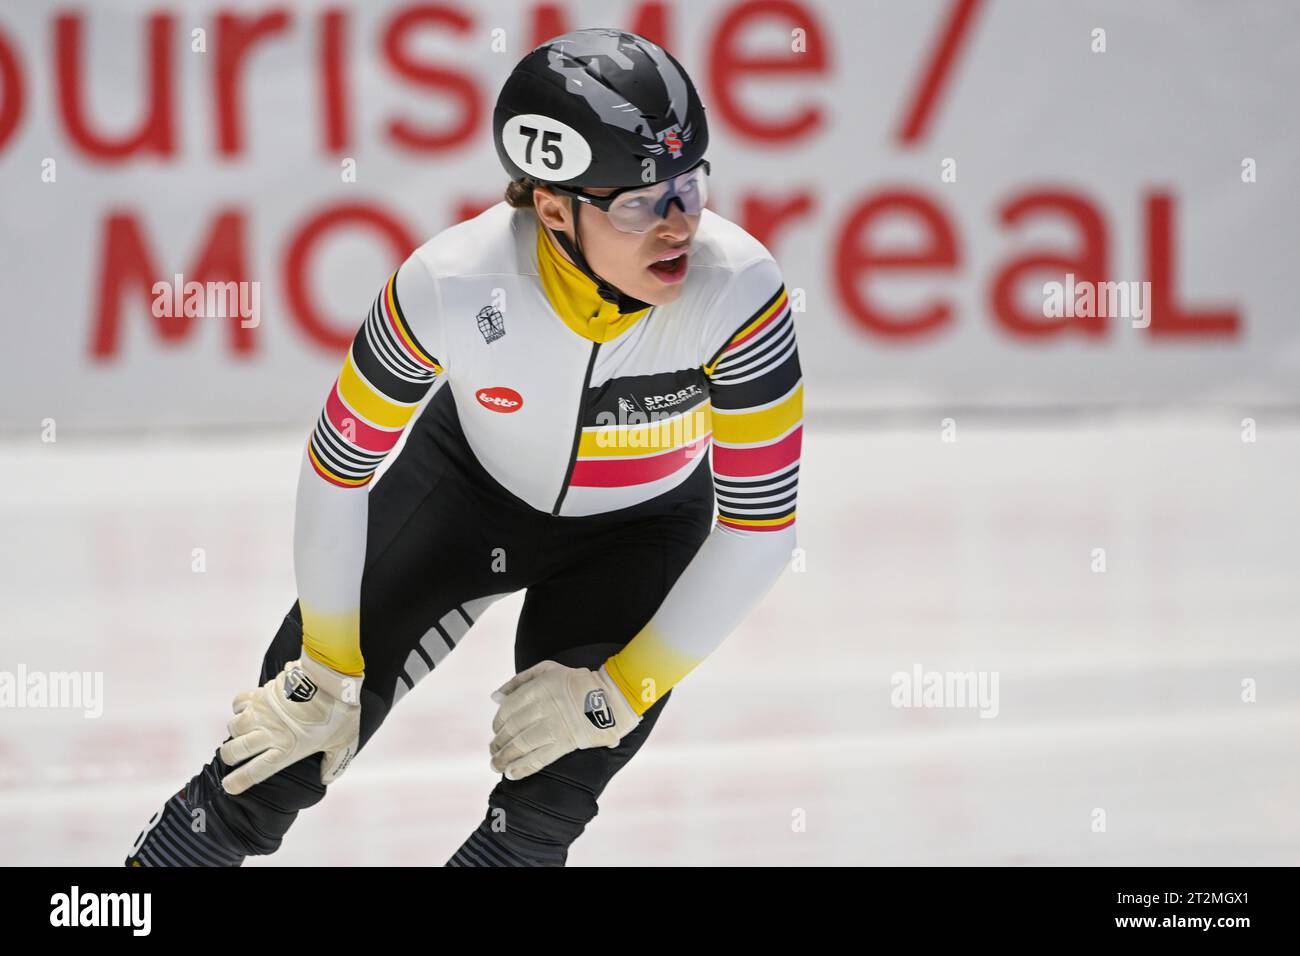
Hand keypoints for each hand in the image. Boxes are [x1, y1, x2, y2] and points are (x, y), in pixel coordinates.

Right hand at [220, 652, 362, 795]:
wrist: (332, 679)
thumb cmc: (340, 711)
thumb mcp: (344, 742)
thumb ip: (335, 763)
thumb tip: (327, 778)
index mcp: (287, 751)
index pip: (253, 773)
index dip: (237, 782)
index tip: (229, 786)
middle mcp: (268, 734)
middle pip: (234, 751)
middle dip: (230, 757)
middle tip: (234, 756)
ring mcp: (261, 713)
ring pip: (233, 727)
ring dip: (236, 732)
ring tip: (245, 731)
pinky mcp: (260, 693)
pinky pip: (238, 703)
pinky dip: (239, 707)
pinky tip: (248, 709)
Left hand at [489, 660, 640, 780]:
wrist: (611, 696)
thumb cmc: (576, 682)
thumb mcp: (548, 669)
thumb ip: (519, 681)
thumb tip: (494, 697)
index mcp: (539, 687)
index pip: (508, 708)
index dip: (498, 722)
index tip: (496, 731)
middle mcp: (544, 706)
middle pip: (512, 728)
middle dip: (499, 743)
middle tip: (493, 752)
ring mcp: (555, 725)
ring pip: (521, 744)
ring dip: (504, 758)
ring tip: (496, 765)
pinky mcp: (566, 742)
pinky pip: (539, 758)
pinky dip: (522, 768)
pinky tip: (511, 774)